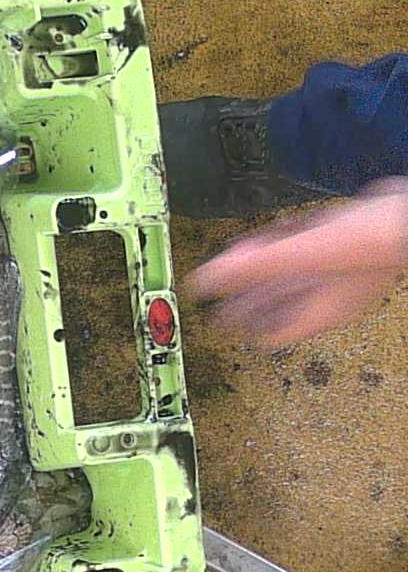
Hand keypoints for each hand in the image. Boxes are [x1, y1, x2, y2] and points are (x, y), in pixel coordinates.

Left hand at [186, 177, 407, 348]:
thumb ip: (250, 268)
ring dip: (261, 269)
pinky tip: (267, 236)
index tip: (219, 320)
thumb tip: (203, 282)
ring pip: (290, 277)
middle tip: (217, 297)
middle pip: (276, 306)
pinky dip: (286, 246)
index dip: (244, 329)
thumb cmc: (368, 244)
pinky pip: (308, 251)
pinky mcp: (344, 246)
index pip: (274, 335)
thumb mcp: (298, 257)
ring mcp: (338, 272)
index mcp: (317, 313)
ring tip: (233, 263)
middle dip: (246, 298)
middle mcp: (327, 297)